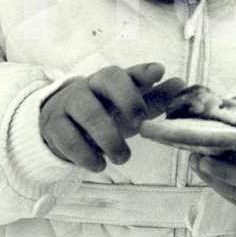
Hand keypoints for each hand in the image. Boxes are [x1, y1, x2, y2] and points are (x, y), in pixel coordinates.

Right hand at [40, 63, 186, 172]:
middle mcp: (91, 86)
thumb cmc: (102, 111)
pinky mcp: (55, 126)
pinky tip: (99, 165)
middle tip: (139, 124)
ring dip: (109, 138)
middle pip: (107, 79)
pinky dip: (87, 155)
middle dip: (128, 99)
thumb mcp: (126, 106)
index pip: (128, 71)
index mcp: (111, 80)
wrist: (57, 122)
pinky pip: (69, 138)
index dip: (143, 72)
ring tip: (122, 157)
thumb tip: (180, 83)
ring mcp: (70, 104)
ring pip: (89, 112)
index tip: (158, 73)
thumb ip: (154, 98)